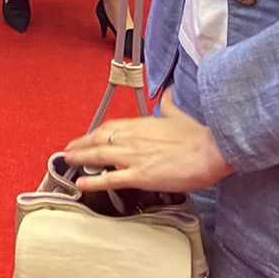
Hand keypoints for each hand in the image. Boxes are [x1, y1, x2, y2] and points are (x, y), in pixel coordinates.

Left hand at [65, 90, 234, 194]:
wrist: (211, 150)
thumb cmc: (199, 135)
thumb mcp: (179, 114)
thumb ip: (169, 105)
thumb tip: (167, 93)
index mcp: (142, 124)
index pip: (112, 126)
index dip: (96, 132)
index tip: (88, 136)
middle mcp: (133, 138)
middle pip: (99, 139)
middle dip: (82, 144)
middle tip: (68, 150)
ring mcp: (135, 157)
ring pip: (99, 156)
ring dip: (81, 158)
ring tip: (67, 162)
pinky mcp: (141, 175)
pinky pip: (112, 179)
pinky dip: (94, 181)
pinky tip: (82, 184)